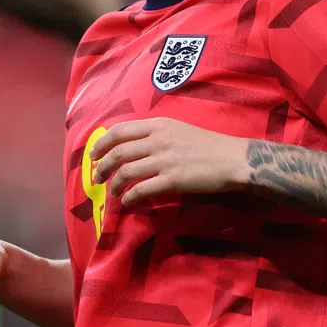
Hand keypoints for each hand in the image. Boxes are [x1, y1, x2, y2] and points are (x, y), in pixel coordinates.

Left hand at [91, 118, 249, 204]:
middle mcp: (158, 140)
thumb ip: (156, 134)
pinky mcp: (172, 180)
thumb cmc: (208, 145)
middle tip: (97, 177)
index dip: (101, 144)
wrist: (233, 159)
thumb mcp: (179, 130)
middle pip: (118, 153)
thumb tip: (133, 147)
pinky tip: (128, 201)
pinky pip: (141, 190)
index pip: (119, 131)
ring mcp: (164, 160)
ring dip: (114, 184)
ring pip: (126, 172)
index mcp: (158, 125)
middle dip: (102, 167)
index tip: (93, 155)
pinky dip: (130, 197)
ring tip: (113, 191)